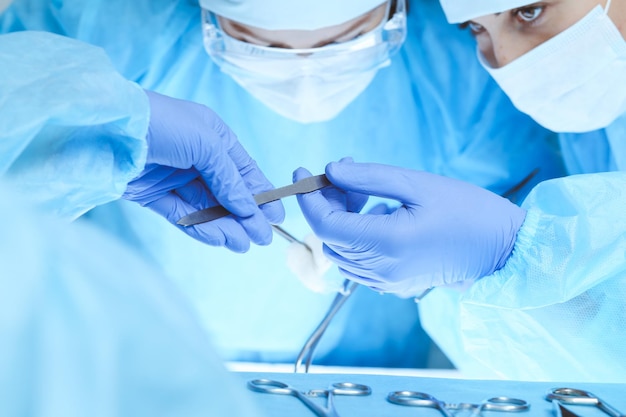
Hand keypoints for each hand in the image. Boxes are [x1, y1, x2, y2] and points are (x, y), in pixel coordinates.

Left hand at [123, 91, 283, 251]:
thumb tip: (250, 209)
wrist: (108, 127)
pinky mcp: (153, 195)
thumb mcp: (207, 145)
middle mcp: (196, 157)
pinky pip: (183, 215)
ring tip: (244, 245)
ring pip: (207, 208)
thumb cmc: (164, 124)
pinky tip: (220, 239)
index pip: (243, 170)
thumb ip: (230, 179)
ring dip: (227, 226)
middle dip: (246, 216)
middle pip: (227, 193)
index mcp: (213, 137)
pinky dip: (201, 228)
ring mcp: (174, 177)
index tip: (276, 217)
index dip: (261, 194)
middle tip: (263, 239)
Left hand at [294, 160, 525, 295]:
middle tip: (347, 175)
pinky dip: (354, 237)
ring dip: (340, 220)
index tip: (302, 171)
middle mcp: (380, 269)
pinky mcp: (394, 284)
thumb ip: (369, 177)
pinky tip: (377, 216)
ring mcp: (386, 282)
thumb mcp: (417, 183)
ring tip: (365, 194)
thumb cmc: (467, 210)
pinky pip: (357, 263)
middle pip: (329, 237)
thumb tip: (330, 169)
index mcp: (385, 244)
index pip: (325, 224)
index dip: (308, 198)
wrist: (503, 249)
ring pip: (340, 251)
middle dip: (327, 203)